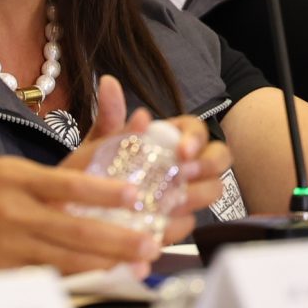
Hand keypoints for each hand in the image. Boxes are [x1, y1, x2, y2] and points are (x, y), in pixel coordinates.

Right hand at [0, 76, 175, 276]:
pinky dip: (68, 278)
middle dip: (119, 238)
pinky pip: (39, 275)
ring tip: (134, 265)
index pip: (69, 184)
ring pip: (65, 257)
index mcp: (9, 176)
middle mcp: (10, 209)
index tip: (137, 197)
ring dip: (104, 263)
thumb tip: (66, 198)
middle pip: (77, 228)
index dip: (106, 193)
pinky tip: (93, 281)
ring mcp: (2, 244)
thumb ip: (24, 184)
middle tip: (152, 244)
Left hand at [79, 75, 236, 246]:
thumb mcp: (104, 141)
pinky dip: (182, 222)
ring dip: (198, 196)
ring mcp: (189, 188)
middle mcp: (189, 160)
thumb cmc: (102, 164)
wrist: (89, 200)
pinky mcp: (181, 215)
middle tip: (184, 178)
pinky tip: (164, 224)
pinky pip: (193, 219)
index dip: (196, 140)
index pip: (199, 130)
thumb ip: (109, 114)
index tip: (181, 152)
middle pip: (218, 159)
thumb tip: (109, 83)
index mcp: (175, 135)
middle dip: (207, 168)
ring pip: (213, 189)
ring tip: (174, 205)